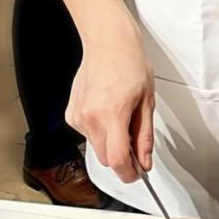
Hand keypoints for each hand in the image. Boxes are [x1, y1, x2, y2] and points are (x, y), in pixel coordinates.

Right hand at [66, 10, 153, 183]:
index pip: (117, 160)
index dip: (128, 173)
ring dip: (111, 142)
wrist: (108, 43)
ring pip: (96, 147)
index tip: (137, 175)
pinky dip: (99, 130)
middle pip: (105, 158)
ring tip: (121, 116)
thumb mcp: (147, 101)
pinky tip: (107, 110)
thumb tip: (145, 160)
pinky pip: (87, 134)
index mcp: (112, 114)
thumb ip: (145, 136)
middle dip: (122, 158)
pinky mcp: (70, 114)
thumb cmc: (129, 64)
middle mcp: (89, 118)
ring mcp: (77, 116)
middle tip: (136, 142)